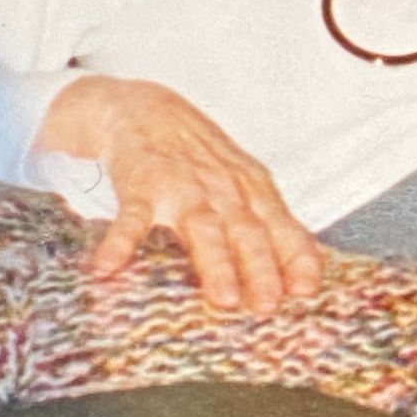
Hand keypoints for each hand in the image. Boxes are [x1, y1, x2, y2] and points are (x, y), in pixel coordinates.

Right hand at [39, 76, 323, 311]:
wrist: (146, 110)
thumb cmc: (202, 158)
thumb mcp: (245, 183)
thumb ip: (272, 222)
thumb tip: (307, 267)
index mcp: (253, 191)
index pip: (283, 227)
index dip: (296, 257)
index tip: (307, 290)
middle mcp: (224, 189)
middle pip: (248, 231)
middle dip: (261, 269)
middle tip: (268, 306)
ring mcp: (182, 187)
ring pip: (203, 226)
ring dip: (215, 263)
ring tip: (223, 298)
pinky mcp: (141, 185)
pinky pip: (132, 216)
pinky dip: (121, 241)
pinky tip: (109, 267)